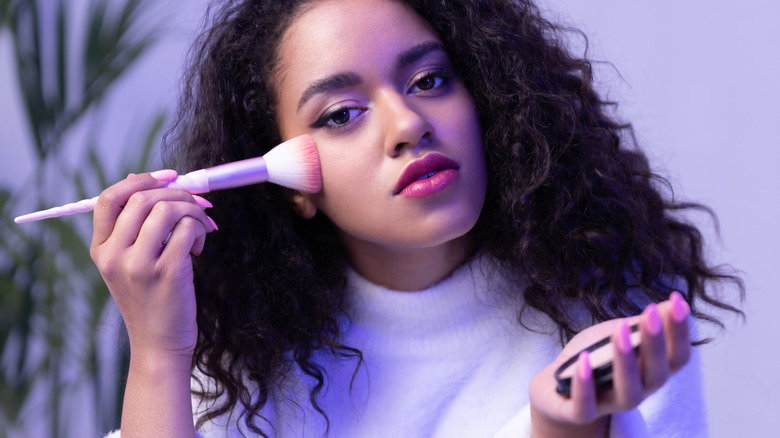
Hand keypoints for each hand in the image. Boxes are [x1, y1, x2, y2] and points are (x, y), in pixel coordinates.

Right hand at [90, 171, 217, 366]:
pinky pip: (187, 229)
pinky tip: (198, 247)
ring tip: (201, 229)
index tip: (169, 176)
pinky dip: (200, 229)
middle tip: (198, 204)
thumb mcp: (131, 262)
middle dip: (179, 193)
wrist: (159, 344)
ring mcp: (138, 265)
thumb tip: (144, 178)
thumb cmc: (152, 299)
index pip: (110, 198)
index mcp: (101, 249)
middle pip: (143, 198)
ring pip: (168, 209)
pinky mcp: (166, 273)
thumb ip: (134, 224)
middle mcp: (114, 255)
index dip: (142, 180)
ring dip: (194, 211)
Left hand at [529, 292, 691, 437]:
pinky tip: (583, 360)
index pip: (677, 357)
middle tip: (650, 312)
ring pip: (627, 393)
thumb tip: (676, 302)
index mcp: (650, 372)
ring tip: (621, 331)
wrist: (557, 391)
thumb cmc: (595, 360)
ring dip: (626, 362)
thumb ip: (643, 325)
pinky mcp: (579, 413)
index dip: (680, 331)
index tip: (677, 300)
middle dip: (655, 342)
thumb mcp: (619, 336)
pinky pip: (585, 406)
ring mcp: (609, 405)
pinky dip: (585, 384)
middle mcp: (637, 392)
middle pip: (656, 374)